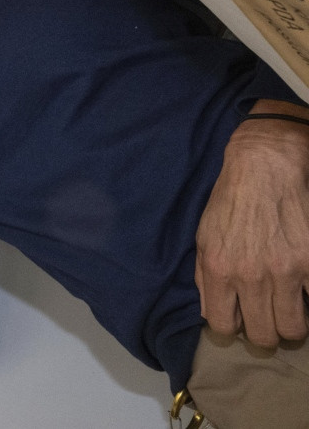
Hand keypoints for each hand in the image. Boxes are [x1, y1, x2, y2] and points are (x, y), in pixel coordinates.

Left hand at [195, 109, 308, 347]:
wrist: (264, 167)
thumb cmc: (230, 201)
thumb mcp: (203, 237)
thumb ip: (205, 276)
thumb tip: (211, 312)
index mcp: (218, 270)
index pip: (223, 326)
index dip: (233, 329)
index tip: (242, 321)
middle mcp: (250, 276)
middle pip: (263, 336)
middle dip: (266, 333)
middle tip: (269, 319)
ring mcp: (285, 271)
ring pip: (293, 328)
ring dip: (291, 324)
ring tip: (290, 309)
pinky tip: (302, 289)